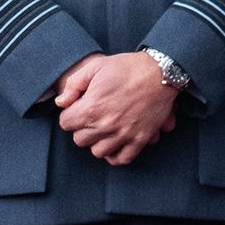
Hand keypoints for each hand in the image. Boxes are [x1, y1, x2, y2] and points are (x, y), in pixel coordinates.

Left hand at [56, 52, 177, 165]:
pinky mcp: (140, 138)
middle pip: (80, 139)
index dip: (72, 113)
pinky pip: (122, 158)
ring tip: (106, 127)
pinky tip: (116, 142)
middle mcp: (105, 125)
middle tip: (95, 115)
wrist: (162, 71)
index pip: (65, 123)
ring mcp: (124, 134)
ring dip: (99, 140)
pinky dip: (116, 154)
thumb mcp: (97, 66)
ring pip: (98, 151)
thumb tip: (61, 103)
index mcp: (91, 108)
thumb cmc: (129, 67)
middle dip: (84, 127)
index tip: (82, 106)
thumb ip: (73, 84)